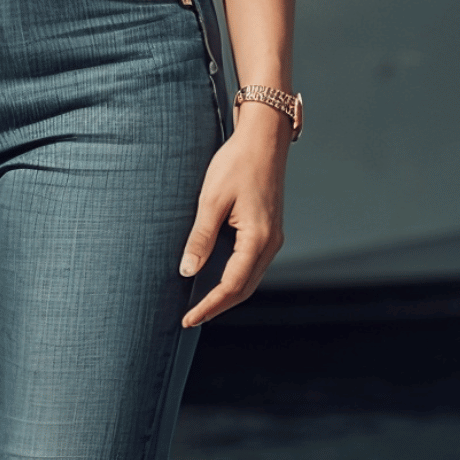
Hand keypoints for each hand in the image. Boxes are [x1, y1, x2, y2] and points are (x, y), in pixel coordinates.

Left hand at [179, 109, 289, 326]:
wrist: (263, 141)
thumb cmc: (235, 165)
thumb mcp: (211, 200)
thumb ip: (200, 237)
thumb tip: (188, 270)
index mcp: (258, 240)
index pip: (232, 285)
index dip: (209, 305)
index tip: (188, 318)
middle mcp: (271, 244)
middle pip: (244, 287)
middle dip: (218, 305)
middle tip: (190, 317)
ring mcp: (272, 238)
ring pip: (249, 277)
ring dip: (226, 292)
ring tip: (199, 301)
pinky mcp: (268, 230)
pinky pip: (251, 263)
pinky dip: (234, 275)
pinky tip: (214, 275)